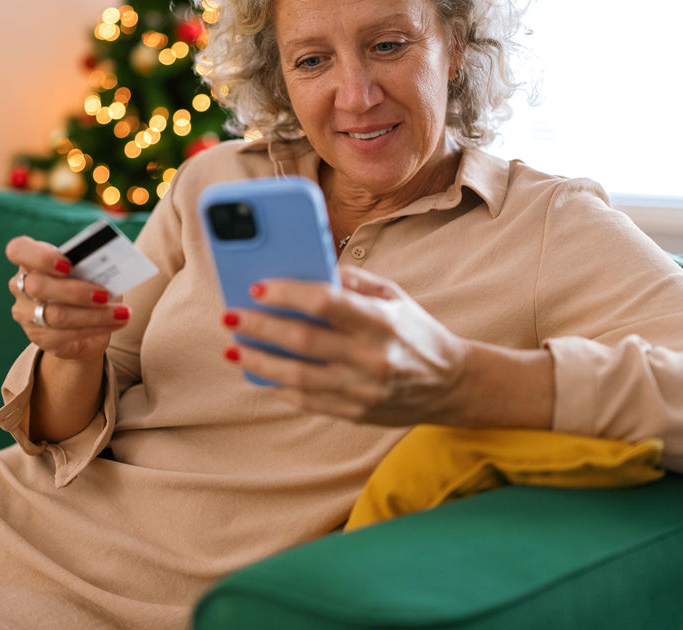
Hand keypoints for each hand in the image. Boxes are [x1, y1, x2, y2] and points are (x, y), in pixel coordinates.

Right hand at [5, 235, 131, 362]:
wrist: (85, 322)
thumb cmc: (86, 284)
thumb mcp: (88, 271)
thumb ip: (91, 265)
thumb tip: (109, 266)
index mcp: (30, 260)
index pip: (18, 250)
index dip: (40, 256)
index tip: (68, 264)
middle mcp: (20, 286)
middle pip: (38, 286)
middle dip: (76, 291)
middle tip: (105, 294)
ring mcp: (26, 313)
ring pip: (56, 315)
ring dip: (94, 315)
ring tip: (122, 312)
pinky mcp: (38, 336)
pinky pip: (65, 335)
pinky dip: (96, 328)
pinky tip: (116, 322)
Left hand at [222, 266, 470, 425]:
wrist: (452, 384)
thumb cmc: (414, 330)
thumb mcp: (392, 295)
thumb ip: (351, 280)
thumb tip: (304, 268)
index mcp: (380, 321)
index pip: (324, 302)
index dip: (286, 293)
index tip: (257, 287)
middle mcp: (371, 357)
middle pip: (302, 340)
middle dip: (259, 327)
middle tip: (231, 317)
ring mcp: (362, 390)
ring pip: (297, 377)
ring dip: (259, 363)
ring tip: (233, 349)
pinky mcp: (356, 414)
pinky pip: (308, 402)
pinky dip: (279, 387)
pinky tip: (259, 375)